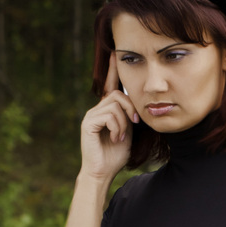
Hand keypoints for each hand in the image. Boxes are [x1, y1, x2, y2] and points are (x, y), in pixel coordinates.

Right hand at [80, 55, 138, 182]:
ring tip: (121, 137)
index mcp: (106, 110)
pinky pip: (110, 115)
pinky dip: (117, 128)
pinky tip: (115, 138)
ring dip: (124, 123)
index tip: (116, 54)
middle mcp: (97, 109)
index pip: (110, 86)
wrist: (103, 172)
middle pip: (118, 95)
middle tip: (136, 123)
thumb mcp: (128, 131)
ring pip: (116, 105)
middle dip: (131, 108)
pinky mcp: (88, 123)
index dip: (113, 70)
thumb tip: (137, 103)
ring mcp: (91, 115)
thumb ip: (129, 115)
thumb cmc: (116, 155)